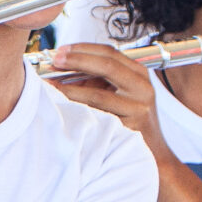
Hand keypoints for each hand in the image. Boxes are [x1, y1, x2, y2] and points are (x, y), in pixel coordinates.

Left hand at [40, 43, 168, 160]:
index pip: (109, 52)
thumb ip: (95, 79)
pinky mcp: (131, 126)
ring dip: (70, 87)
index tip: (61, 50)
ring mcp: (138, 107)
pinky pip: (98, 115)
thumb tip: (61, 68)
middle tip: (55, 60)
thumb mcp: (116, 93)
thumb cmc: (129, 120)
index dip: (83, 49)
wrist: (151, 152)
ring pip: (98, 93)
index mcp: (138, 73)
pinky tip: (63, 104)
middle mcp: (142, 86)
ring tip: (50, 84)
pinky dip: (77, 107)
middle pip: (107, 64)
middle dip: (77, 60)